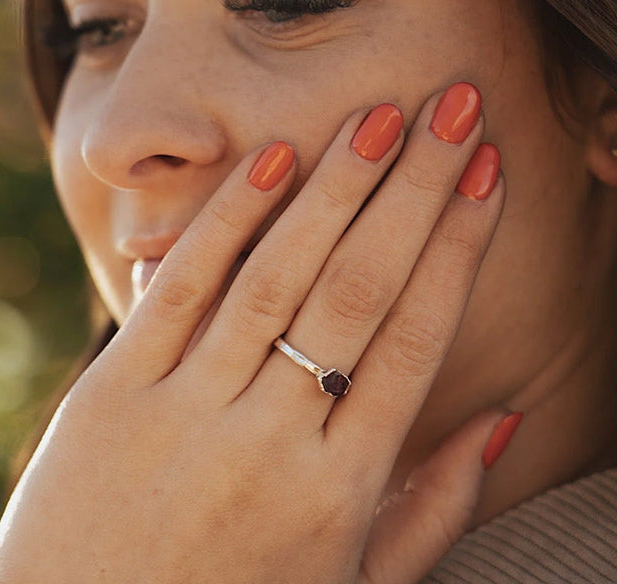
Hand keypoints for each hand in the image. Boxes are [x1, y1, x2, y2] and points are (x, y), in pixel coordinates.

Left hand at [0, 83, 506, 583]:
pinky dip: (230, 219)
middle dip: (416, 189)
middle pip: (360, 289)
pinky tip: (279, 156)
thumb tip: (506, 418)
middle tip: (457, 108)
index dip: (458, 248)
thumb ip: (433, 509)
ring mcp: (186, 414)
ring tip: (384, 114)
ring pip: (279, 275)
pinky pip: (182, 291)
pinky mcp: (110, 398)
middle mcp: (272, 442)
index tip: (489, 177)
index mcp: (342, 489)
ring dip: (337, 185)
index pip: (416, 338)